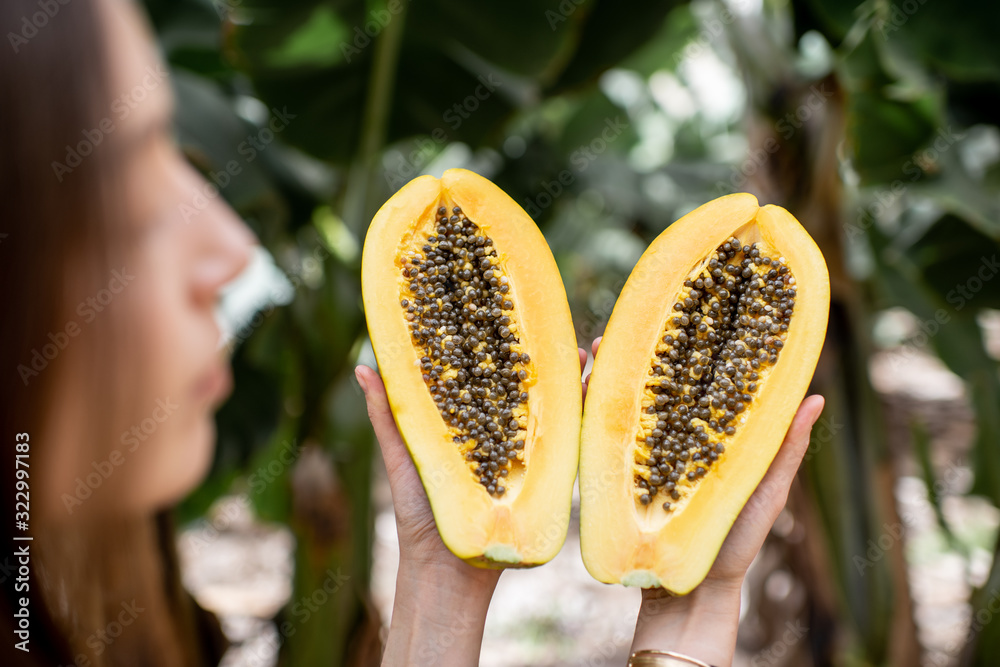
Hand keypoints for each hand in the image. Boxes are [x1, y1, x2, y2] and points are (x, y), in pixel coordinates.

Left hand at [356, 347, 587, 665]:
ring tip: (589, 351)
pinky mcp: (547, 480)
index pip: (491, 376)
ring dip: (576, 381)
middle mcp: (505, 436)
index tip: (512, 312)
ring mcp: (529, 457)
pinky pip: (572, 445)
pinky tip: (600, 396)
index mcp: (473, 424)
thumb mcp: (402, 456)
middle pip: (531, 387)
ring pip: (558, 410)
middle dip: (550, 357)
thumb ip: (388, 414)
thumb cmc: (418, 513)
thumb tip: (362, 367)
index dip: (503, 345)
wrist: (445, 571)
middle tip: (565, 327)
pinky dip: (588, 420)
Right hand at [583, 338, 824, 666]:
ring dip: (608, 375)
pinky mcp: (617, 477)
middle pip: (655, 385)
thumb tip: (814, 397)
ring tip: (600, 346)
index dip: (693, 348)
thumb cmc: (739, 541)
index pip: (698, 382)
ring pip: (623, 404)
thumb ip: (785, 447)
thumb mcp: (767, 490)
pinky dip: (587, 411)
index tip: (688, 312)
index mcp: (708, 435)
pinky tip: (579, 389)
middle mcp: (672, 439)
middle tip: (628, 322)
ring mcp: (641, 457)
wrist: (694, 591)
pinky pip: (599, 438)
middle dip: (639, 352)